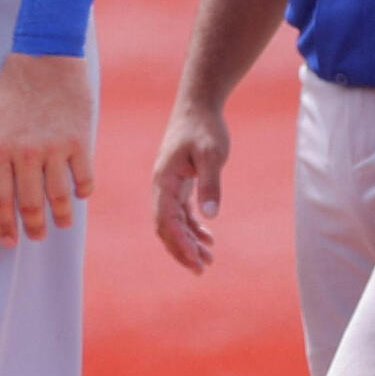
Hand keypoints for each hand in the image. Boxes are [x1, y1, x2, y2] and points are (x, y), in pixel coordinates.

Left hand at [0, 51, 92, 242]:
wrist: (46, 56)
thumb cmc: (13, 89)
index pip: (0, 200)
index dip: (5, 226)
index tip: (10, 242)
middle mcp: (25, 154)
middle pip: (30, 204)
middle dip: (34, 227)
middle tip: (37, 236)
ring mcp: (54, 148)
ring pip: (59, 197)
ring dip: (61, 217)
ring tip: (61, 224)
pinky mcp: (79, 140)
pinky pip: (83, 178)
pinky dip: (82, 191)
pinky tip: (79, 195)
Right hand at [150, 103, 230, 272]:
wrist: (198, 105)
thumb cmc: (205, 128)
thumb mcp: (212, 154)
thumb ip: (211, 184)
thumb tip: (210, 217)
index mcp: (164, 181)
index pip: (165, 221)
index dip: (179, 244)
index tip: (196, 261)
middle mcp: (162, 187)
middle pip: (166, 228)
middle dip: (182, 250)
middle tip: (201, 269)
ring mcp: (169, 186)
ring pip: (174, 223)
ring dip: (188, 243)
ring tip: (207, 261)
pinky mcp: (179, 183)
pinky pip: (182, 213)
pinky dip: (193, 228)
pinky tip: (208, 239)